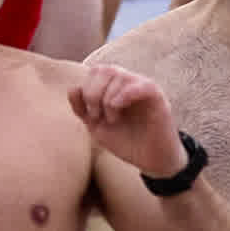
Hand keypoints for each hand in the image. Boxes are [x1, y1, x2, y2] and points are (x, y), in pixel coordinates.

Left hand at [66, 61, 185, 179]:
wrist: (150, 160)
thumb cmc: (126, 142)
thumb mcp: (97, 127)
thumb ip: (82, 109)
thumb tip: (72, 89)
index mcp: (115, 87)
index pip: (95, 72)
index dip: (85, 89)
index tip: (89, 115)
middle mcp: (129, 83)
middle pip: (104, 69)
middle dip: (93, 92)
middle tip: (96, 116)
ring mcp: (143, 88)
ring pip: (119, 75)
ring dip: (107, 99)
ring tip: (112, 119)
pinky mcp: (157, 97)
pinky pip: (141, 85)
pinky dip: (124, 95)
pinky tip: (118, 108)